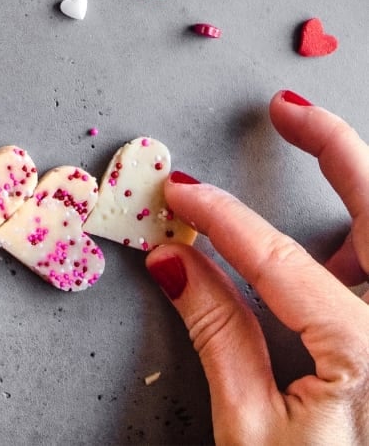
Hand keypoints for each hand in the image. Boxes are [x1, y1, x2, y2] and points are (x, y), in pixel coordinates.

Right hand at [146, 90, 368, 445]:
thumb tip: (172, 259)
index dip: (218, 218)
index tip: (178, 193)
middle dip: (334, 146)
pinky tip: (336, 243)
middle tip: (286, 108)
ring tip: (310, 149)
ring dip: (357, 188)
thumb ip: (218, 335)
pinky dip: (364, 242)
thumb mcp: (254, 435)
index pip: (280, 257)